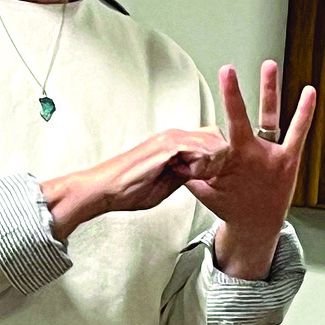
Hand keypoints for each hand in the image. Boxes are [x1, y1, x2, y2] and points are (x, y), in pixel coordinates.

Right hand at [42, 127, 227, 241]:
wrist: (106, 189)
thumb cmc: (130, 189)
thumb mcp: (167, 183)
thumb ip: (184, 174)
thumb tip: (200, 174)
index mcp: (174, 143)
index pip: (209, 140)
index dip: (216, 158)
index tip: (209, 178)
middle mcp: (173, 135)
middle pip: (215, 135)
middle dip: (219, 157)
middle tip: (208, 177)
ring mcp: (169, 138)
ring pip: (211, 140)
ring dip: (212, 162)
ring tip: (199, 177)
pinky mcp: (165, 146)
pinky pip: (198, 149)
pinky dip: (202, 164)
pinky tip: (191, 175)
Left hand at [179, 60, 315, 278]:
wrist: (255, 223)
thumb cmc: (229, 205)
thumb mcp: (206, 193)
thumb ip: (189, 177)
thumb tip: (171, 163)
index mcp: (226, 156)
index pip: (213, 140)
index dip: (200, 146)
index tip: (189, 147)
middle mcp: (247, 149)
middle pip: (239, 116)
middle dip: (232, 93)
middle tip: (227, 69)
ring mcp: (266, 151)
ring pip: (268, 116)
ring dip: (269, 91)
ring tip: (269, 65)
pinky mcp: (286, 158)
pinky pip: (296, 133)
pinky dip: (303, 114)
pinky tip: (308, 94)